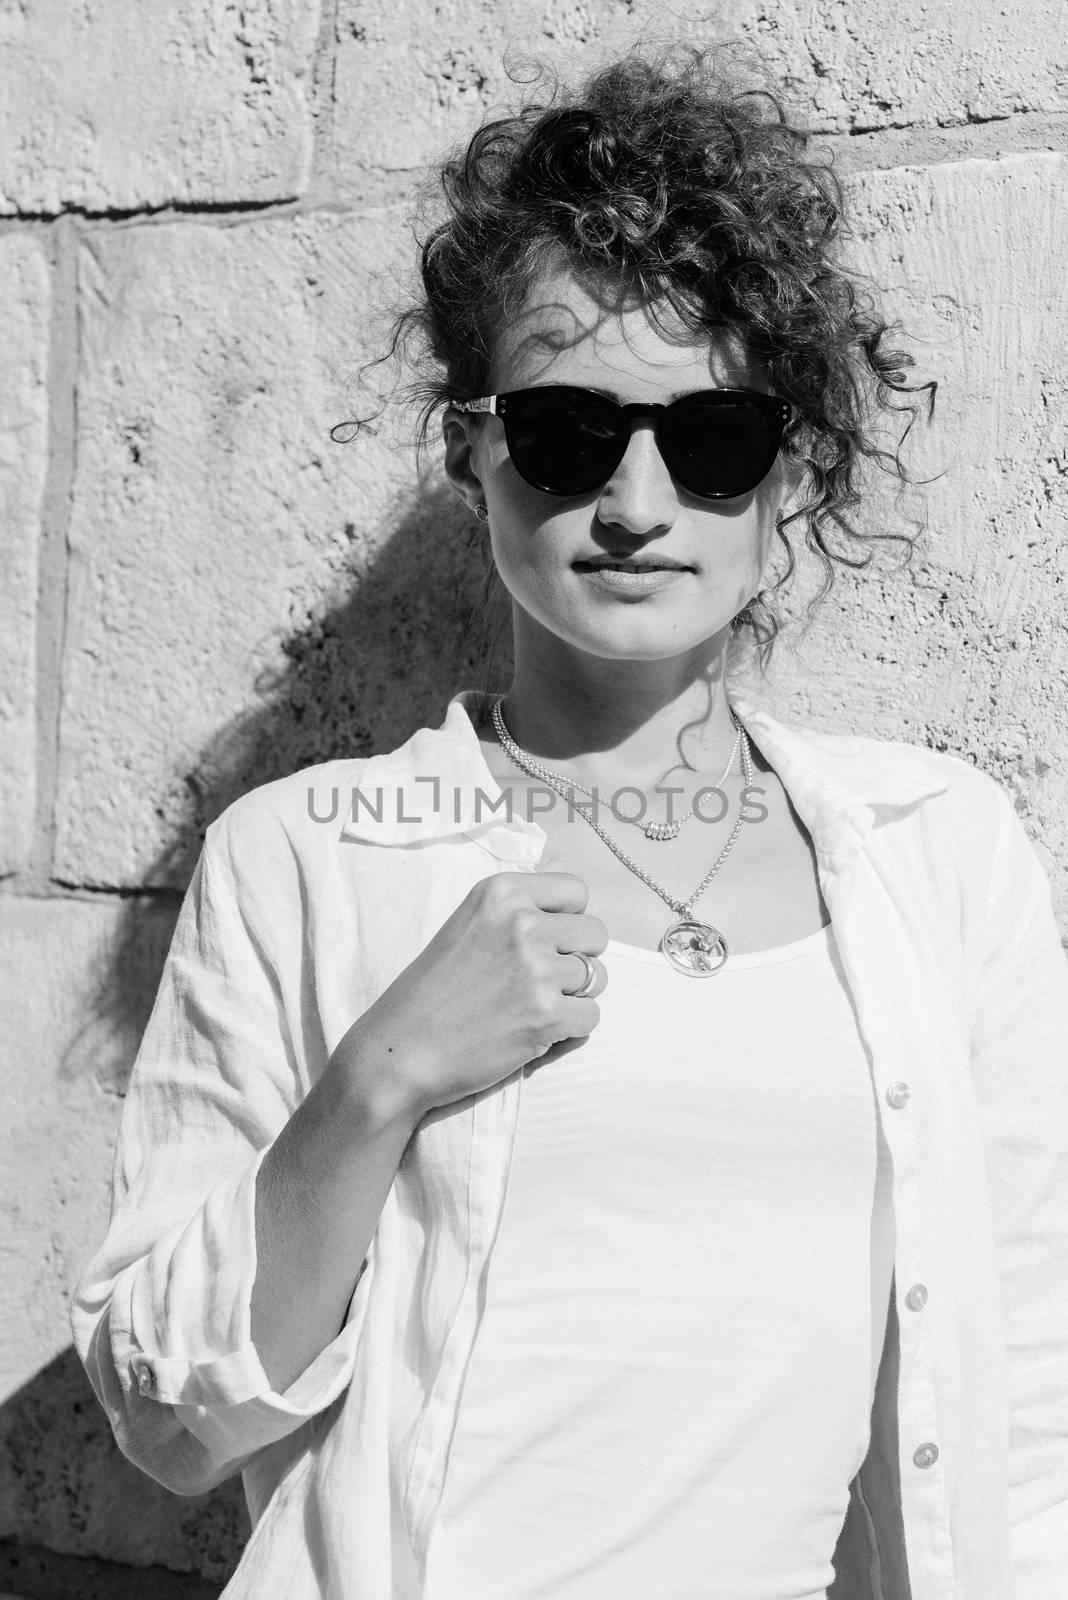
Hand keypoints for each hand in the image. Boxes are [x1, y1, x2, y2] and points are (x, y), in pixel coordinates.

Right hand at [332, 871, 606, 1121]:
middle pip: (595, 933)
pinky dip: (570, 1028)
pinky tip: (535, 1030)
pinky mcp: (547, 1015)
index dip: (569, 919)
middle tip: (542, 980)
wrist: (401, 1049)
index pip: (575, 891)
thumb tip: (573, 908)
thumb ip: (515, 911)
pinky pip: (591, 1016)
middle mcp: (522, 923)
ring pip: (597, 977)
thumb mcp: (468, 924)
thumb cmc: (431, 992)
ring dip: (573, 995)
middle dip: (577, 957)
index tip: (549, 940)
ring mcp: (537, 969)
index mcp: (501, 892)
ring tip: (533, 1006)